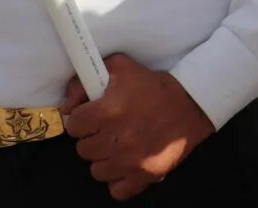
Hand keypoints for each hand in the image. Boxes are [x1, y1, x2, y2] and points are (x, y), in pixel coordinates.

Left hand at [61, 53, 215, 200]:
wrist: (192, 102)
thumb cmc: (153, 85)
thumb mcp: (120, 68)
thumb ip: (84, 81)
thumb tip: (66, 107)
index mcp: (107, 111)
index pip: (73, 126)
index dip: (82, 120)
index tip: (92, 117)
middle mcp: (116, 139)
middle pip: (83, 150)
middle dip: (93, 138)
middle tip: (108, 130)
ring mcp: (130, 161)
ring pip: (96, 171)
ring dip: (105, 159)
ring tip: (119, 146)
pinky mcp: (144, 176)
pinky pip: (116, 190)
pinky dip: (119, 180)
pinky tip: (127, 164)